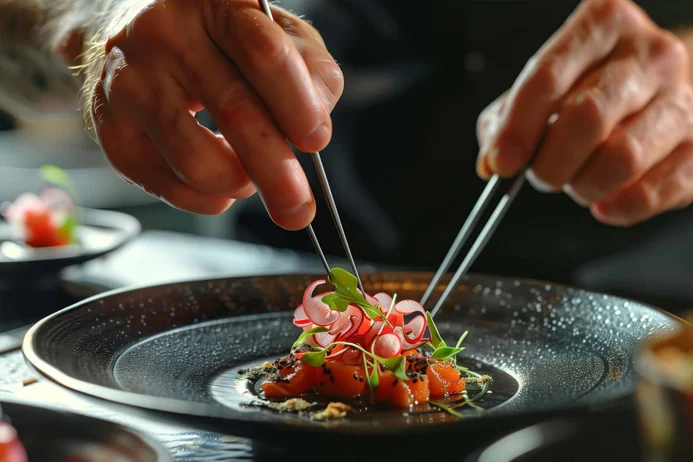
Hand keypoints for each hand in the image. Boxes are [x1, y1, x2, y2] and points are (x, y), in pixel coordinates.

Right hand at [90, 0, 342, 229]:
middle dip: (276, 172)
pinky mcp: (110, 127)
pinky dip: (205, 198)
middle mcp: (165, 34)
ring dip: (237, 184)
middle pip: (234, 111)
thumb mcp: (275, 33)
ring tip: (250, 177)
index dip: (296, 103)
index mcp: (216, 3)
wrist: (132, 30)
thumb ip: (310, 71)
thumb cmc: (218, 38)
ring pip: (195, 159)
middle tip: (298, 208)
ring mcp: (130, 80)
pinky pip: (166, 185)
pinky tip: (218, 182)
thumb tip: (317, 128)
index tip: (316, 140)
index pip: (263, 52)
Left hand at [477, 0, 692, 225]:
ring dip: (585, 185)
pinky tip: (605, 203)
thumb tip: (492, 162)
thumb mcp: (541, 88)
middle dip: (550, 162)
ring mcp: (683, 96)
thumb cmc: (588, 87)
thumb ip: (506, 120)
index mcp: (602, 24)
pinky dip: (620, 207)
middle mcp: (649, 53)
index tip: (501, 163)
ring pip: (622, 157)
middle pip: (587, 117)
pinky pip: (657, 189)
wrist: (657, 90)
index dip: (518, 128)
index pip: (548, 76)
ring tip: (578, 182)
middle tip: (542, 175)